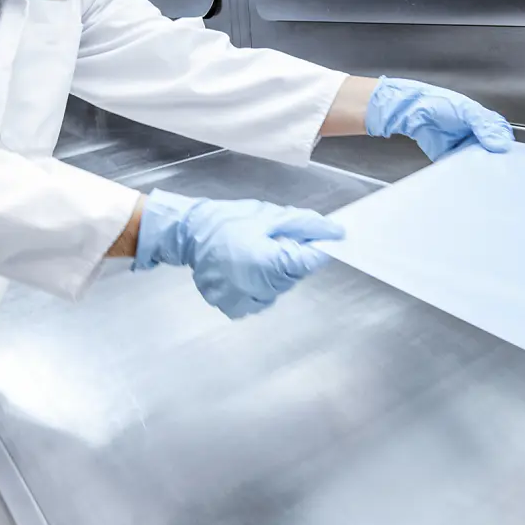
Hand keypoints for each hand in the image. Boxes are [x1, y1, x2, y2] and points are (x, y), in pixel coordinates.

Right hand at [133, 191, 343, 318]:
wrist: (189, 234)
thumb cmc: (228, 221)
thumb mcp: (271, 215)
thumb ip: (307, 225)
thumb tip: (336, 233)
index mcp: (269, 263)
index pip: (310, 262)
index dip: (316, 248)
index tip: (312, 239)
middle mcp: (259, 288)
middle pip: (295, 275)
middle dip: (290, 257)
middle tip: (269, 239)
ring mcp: (245, 301)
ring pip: (279, 288)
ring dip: (274, 272)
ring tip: (253, 252)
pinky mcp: (234, 308)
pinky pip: (261, 297)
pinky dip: (259, 284)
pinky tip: (244, 268)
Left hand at [364, 77, 514, 161]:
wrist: (412, 112)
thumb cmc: (439, 104)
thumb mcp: (467, 111)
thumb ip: (484, 126)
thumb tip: (501, 144)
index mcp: (484, 123)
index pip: (503, 137)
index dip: (506, 146)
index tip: (508, 155)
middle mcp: (476, 137)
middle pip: (493, 153)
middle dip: (496, 161)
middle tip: (499, 168)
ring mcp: (464, 149)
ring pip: (479, 164)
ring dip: (482, 170)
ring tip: (486, 176)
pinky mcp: (451, 159)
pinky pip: (462, 170)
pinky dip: (466, 175)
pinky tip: (470, 179)